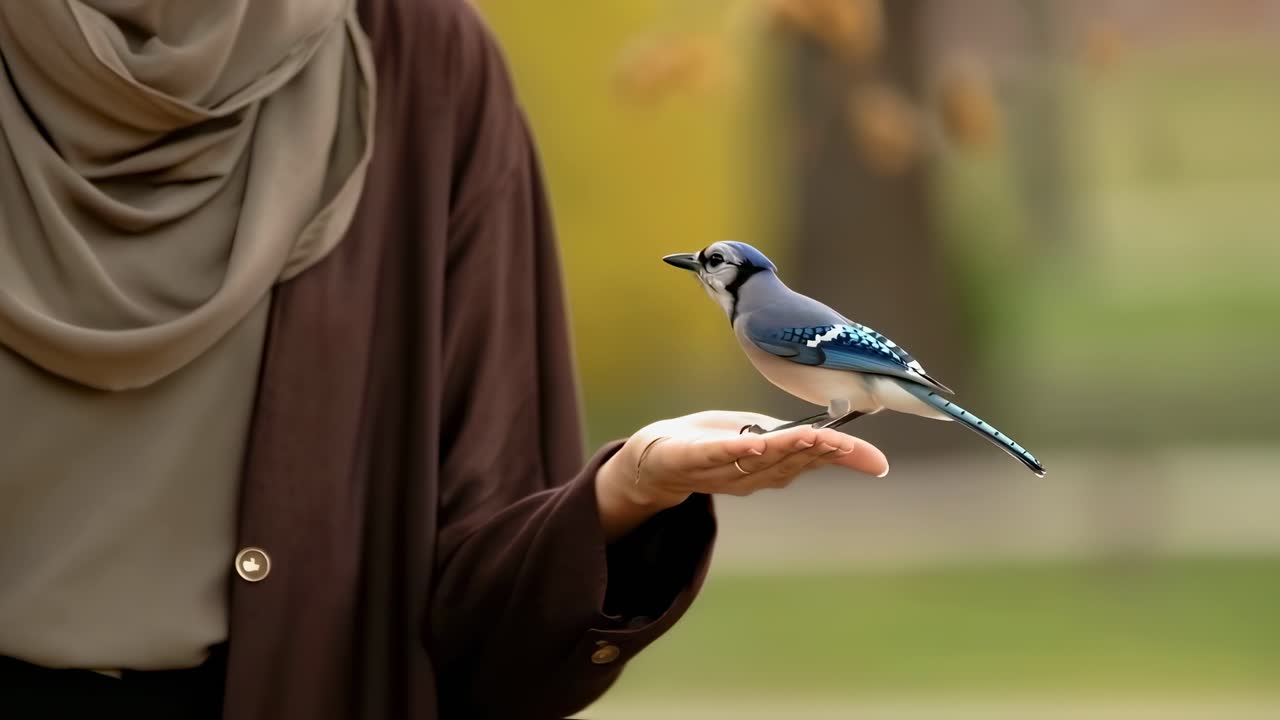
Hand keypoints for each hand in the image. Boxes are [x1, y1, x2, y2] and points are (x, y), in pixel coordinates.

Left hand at [594, 410, 888, 540]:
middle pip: (789, 462)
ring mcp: (719, 468)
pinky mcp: (688, 457)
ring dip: (786, 449)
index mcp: (770, 467)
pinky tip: (754, 442)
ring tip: (812, 436)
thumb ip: (802, 441)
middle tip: (844, 441)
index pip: (813, 461)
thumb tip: (848, 443)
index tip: (876, 463)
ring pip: (758, 459)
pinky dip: (735, 448)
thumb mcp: (764, 436)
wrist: (655, 459)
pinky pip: (715, 454)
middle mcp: (750, 474)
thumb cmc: (716, 443)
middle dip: (818, 451)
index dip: (844, 460)